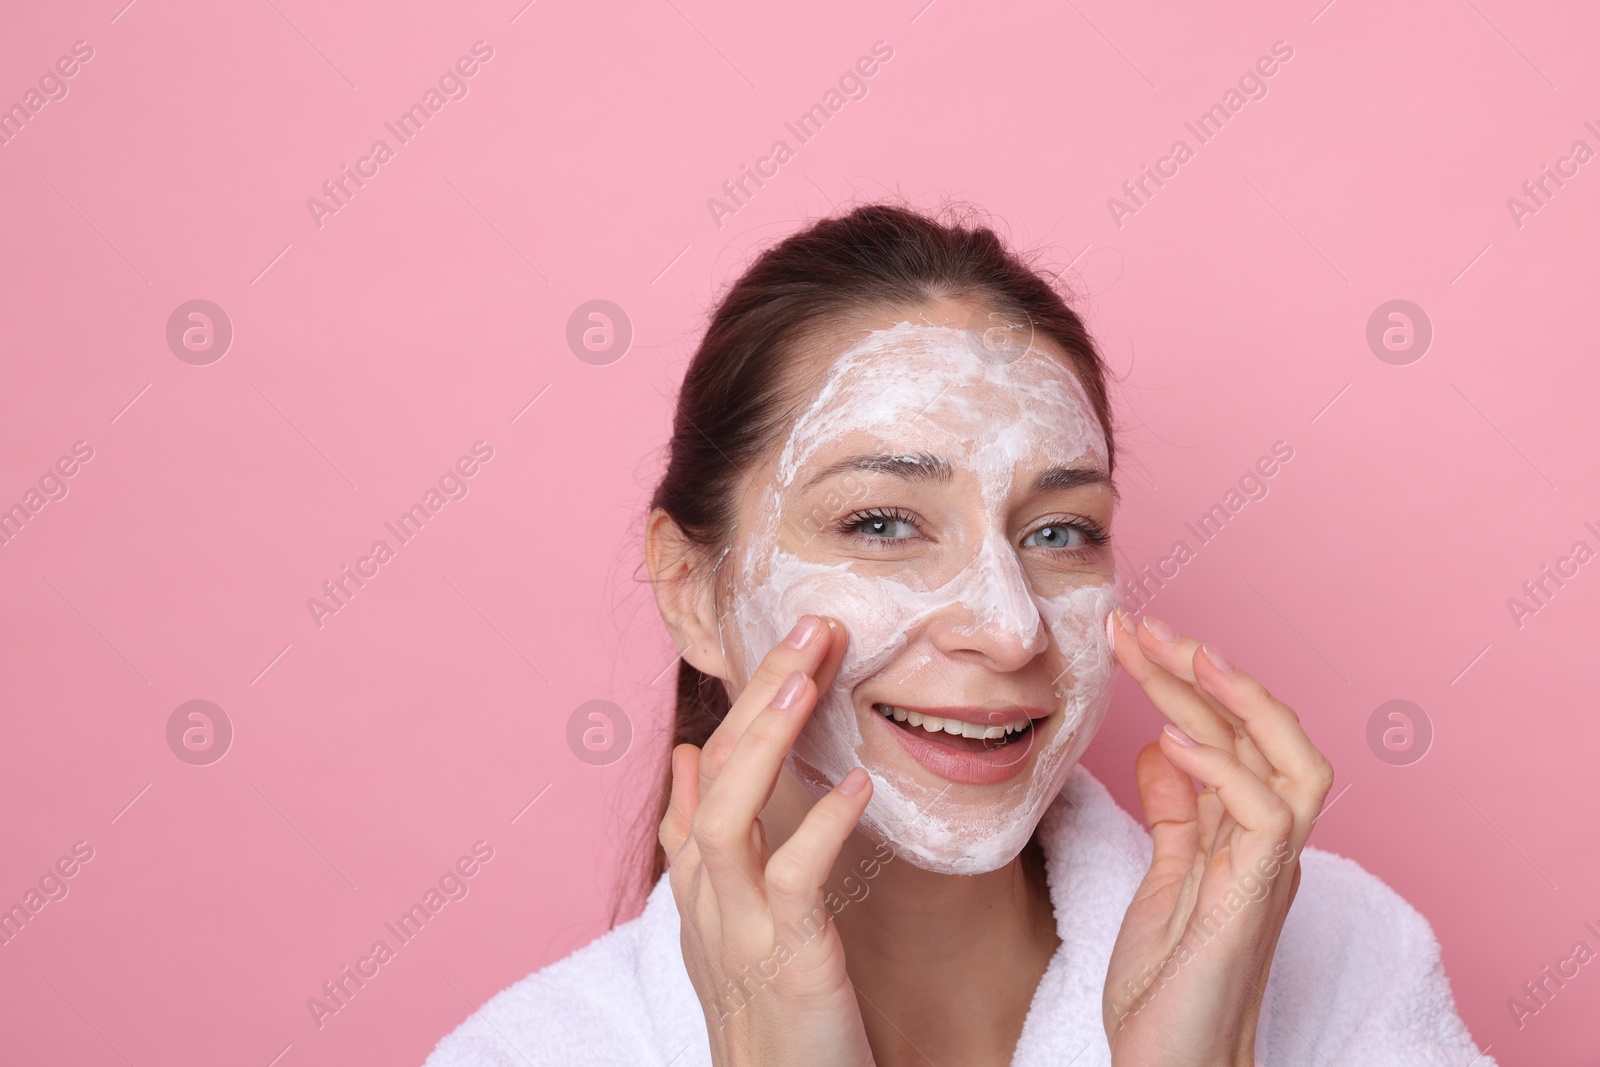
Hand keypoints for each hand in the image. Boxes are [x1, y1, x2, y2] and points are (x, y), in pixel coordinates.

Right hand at [659, 614, 877, 1066]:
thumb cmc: (771, 1012)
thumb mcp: (729, 919)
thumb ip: (709, 839)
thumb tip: (691, 755)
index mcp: (699, 885)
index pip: (703, 776)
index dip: (739, 705)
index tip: (786, 644)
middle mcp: (706, 899)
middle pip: (716, 775)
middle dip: (758, 695)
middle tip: (810, 627)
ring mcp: (739, 931)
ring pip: (728, 817)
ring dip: (764, 743)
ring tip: (808, 678)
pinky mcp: (786, 962)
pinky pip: (794, 883)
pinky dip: (821, 827)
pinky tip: (858, 785)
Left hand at [1101, 609, 1334, 1066]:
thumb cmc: (1168, 986)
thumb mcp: (1164, 881)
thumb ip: (1175, 814)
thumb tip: (1163, 745)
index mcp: (1247, 835)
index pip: (1237, 735)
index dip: (1191, 681)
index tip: (1133, 638)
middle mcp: (1270, 846)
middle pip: (1266, 734)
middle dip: (1208, 670)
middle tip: (1144, 624)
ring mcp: (1268, 872)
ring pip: (1288, 761)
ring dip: (1233, 701)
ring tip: (1177, 655)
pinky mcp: (1252, 902)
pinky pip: (1265, 818)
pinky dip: (1224, 769)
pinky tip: (1172, 739)